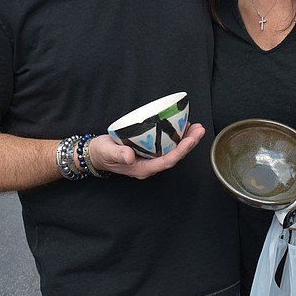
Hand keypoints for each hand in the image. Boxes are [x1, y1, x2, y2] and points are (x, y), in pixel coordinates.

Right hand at [87, 123, 205, 179]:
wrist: (96, 154)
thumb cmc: (102, 153)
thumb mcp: (107, 152)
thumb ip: (118, 154)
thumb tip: (129, 156)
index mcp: (143, 168)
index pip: (167, 161)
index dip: (181, 151)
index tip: (190, 140)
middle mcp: (150, 164)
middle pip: (175, 156)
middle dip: (189, 143)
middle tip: (200, 130)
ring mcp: (150, 158)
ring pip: (173, 150)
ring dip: (186, 139)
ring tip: (196, 127)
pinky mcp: (149, 150)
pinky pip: (166, 145)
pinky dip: (176, 136)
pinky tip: (182, 126)